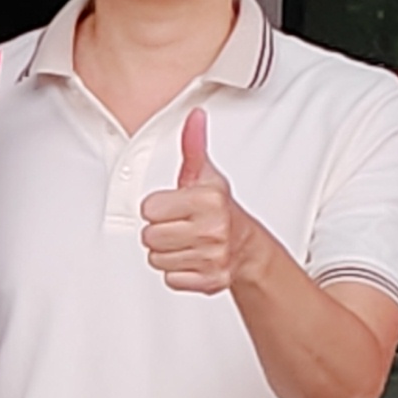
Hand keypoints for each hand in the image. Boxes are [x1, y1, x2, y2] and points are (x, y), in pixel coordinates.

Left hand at [137, 110, 270, 298]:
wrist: (247, 247)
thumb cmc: (220, 209)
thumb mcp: (206, 175)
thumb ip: (192, 147)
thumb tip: (194, 116)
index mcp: (207, 201)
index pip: (150, 209)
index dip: (158, 207)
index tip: (175, 206)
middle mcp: (211, 229)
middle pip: (150, 237)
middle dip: (161, 231)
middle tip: (180, 225)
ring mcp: (211, 257)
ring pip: (157, 259)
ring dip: (167, 253)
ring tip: (186, 242)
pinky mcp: (209, 281)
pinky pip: (170, 279)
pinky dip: (178, 272)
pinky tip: (191, 259)